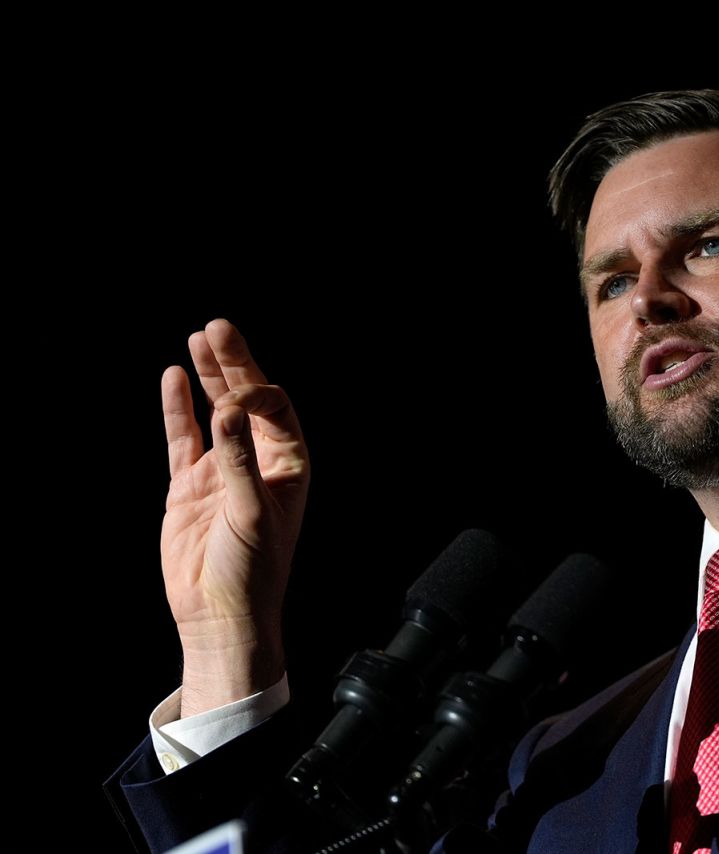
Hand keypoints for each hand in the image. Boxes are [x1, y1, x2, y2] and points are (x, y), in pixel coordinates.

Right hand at [160, 318, 309, 717]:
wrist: (218, 615)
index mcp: (287, 466)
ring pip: (214, 411)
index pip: (274, 411)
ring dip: (209, 376)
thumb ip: (238, 462)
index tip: (232, 395)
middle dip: (234, 364)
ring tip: (199, 337)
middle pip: (246, 400)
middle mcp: (257, 461)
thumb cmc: (251, 571)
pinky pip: (182, 438)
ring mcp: (221, 470)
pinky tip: (173, 377)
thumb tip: (226, 411)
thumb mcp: (251, 515)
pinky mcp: (189, 486)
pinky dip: (177, 408)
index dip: (255, 393)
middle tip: (217, 327)